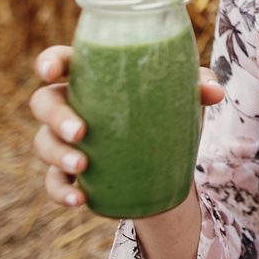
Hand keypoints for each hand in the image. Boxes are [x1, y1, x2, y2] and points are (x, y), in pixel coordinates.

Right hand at [29, 45, 224, 207]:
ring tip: (83, 165)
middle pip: (45, 102)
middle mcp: (74, 105)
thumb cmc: (168, 112)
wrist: (169, 163)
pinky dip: (62, 191)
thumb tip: (214, 91)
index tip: (49, 70)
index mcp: (95, 77)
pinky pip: (54, 181)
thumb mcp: (185, 96)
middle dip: (57, 116)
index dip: (50, 61)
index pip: (62, 61)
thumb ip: (199, 84)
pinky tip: (80, 197)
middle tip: (81, 131)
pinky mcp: (71, 173)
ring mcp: (68, 140)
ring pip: (44, 142)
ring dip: (58, 154)